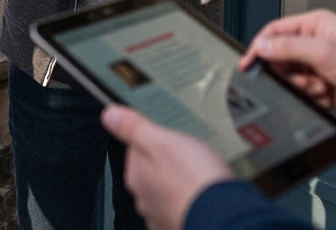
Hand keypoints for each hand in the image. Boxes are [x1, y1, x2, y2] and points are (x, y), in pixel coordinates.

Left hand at [102, 105, 234, 229]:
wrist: (225, 217)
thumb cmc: (196, 181)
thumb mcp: (163, 142)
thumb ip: (135, 128)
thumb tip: (110, 116)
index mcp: (136, 175)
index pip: (136, 147)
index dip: (154, 137)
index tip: (170, 134)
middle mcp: (144, 198)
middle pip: (151, 170)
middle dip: (167, 161)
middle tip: (189, 152)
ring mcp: (162, 214)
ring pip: (166, 189)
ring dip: (179, 182)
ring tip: (199, 172)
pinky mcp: (180, 223)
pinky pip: (181, 205)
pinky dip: (189, 199)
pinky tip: (202, 192)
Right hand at [240, 9, 335, 125]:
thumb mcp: (325, 52)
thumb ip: (289, 48)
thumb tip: (260, 46)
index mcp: (314, 26)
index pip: (274, 32)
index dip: (258, 48)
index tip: (247, 65)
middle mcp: (315, 45)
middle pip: (280, 58)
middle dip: (284, 73)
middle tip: (297, 80)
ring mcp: (320, 67)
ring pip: (290, 79)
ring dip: (300, 87)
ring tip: (318, 88)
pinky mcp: (325, 88)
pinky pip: (304, 95)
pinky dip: (311, 99)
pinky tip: (327, 97)